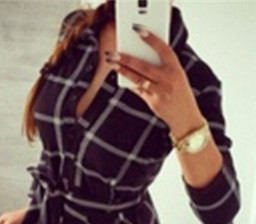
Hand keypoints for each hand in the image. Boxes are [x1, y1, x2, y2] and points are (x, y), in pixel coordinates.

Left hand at [106, 25, 204, 139]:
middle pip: (143, 66)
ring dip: (123, 71)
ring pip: (137, 78)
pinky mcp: (153, 102)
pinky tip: (121, 77)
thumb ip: (163, 68)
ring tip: (113, 64)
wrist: (186, 116)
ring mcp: (160, 91)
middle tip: (113, 53)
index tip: (139, 32)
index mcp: (176, 68)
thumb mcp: (177, 76)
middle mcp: (169, 79)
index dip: (152, 40)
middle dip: (127, 59)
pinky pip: (138, 90)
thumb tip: (141, 59)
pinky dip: (130, 83)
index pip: (163, 50)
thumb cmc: (180, 92)